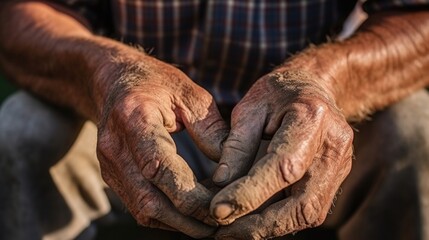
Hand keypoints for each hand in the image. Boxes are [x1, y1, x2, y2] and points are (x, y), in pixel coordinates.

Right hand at [95, 54, 228, 237]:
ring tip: (211, 223)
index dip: (192, 196)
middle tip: (223, 222)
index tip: (223, 204)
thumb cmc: (156, 83)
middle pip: (150, 200)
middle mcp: (115, 147)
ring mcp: (109, 165)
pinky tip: (191, 213)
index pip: (160, 169)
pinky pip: (140, 207)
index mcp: (134, 118)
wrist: (115, 81)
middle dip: (190, 219)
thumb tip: (230, 172)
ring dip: (180, 223)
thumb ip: (211, 130)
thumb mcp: (190, 94)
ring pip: (144, 211)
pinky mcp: (111, 176)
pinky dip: (168, 216)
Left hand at [210, 70, 352, 238]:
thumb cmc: (278, 93)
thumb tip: (220, 186)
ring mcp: (341, 165)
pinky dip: (280, 220)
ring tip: (233, 229)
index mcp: (312, 117)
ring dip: (269, 228)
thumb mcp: (250, 107)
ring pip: (309, 213)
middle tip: (223, 231)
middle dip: (260, 225)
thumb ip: (237, 145)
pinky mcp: (336, 178)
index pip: (282, 167)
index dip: (249, 193)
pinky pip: (309, 209)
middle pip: (303, 203)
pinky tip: (253, 219)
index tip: (217, 209)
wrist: (313, 87)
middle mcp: (334, 146)